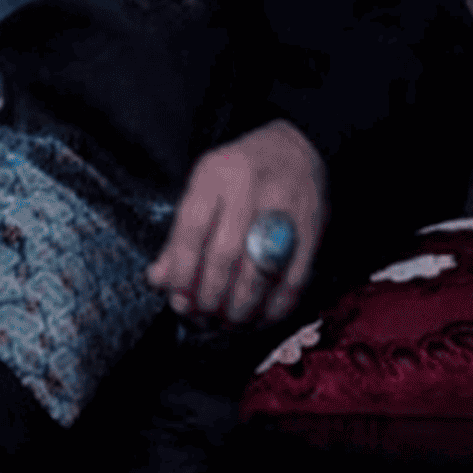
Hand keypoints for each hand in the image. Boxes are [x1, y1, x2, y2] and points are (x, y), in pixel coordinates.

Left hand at [144, 118, 326, 326]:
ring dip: (240, 308)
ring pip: (259, 272)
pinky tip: (258, 319)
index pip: (192, 228)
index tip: (176, 297)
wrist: (297, 149)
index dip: (182, 270)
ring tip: (226, 323)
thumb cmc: (240, 173)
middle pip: (226, 254)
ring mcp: (285, 210)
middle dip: (210, 295)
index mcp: (216, 175)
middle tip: (200, 317)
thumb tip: (160, 279)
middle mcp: (250, 189)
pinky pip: (293, 280)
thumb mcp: (203, 187)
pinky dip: (274, 308)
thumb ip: (180, 234)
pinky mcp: (313, 231)